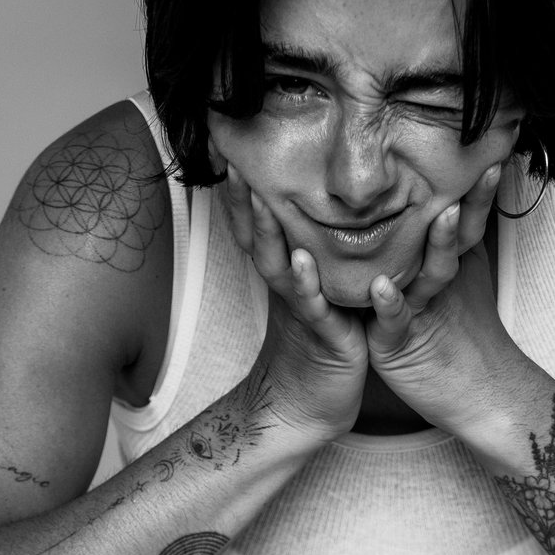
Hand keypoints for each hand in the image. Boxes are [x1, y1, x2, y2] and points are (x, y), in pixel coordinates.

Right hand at [224, 165, 368, 437]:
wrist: (310, 407)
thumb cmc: (316, 346)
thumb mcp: (312, 292)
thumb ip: (312, 254)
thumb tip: (316, 212)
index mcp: (286, 272)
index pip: (259, 224)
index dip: (245, 190)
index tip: (232, 147)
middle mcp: (287, 286)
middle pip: (258, 236)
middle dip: (246, 198)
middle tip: (233, 157)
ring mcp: (300, 310)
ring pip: (278, 264)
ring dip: (268, 230)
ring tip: (260, 195)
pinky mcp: (322, 335)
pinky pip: (313, 306)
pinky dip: (306, 282)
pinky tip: (301, 257)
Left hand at [364, 164, 533, 435]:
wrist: (481, 396)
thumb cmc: (464, 337)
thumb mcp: (462, 285)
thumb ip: (454, 245)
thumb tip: (447, 201)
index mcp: (455, 267)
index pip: (471, 222)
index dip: (482, 192)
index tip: (495, 154)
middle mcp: (442, 283)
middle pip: (458, 239)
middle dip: (468, 204)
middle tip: (486, 168)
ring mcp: (425, 311)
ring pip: (431, 273)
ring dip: (440, 243)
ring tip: (445, 212)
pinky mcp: (401, 343)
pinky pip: (396, 320)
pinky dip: (391, 304)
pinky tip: (380, 286)